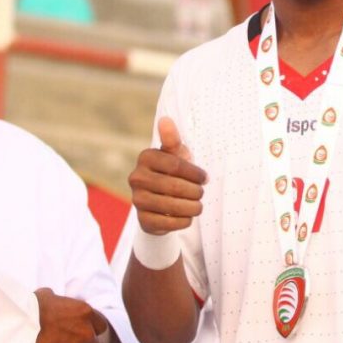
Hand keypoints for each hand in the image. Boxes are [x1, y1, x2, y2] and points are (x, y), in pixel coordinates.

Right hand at [129, 117, 206, 234]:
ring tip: (198, 206)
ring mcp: (137, 199)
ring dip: (192, 207)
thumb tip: (166, 120)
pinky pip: (168, 223)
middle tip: (201, 193)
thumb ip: (172, 139)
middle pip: (175, 186)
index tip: (205, 178)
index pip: (176, 165)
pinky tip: (187, 216)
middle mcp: (136, 177)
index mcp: (146, 158)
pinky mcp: (143, 220)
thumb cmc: (171, 172)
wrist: (159, 201)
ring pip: (172, 206)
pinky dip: (183, 221)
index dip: (195, 173)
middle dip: (195, 191)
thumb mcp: (174, 154)